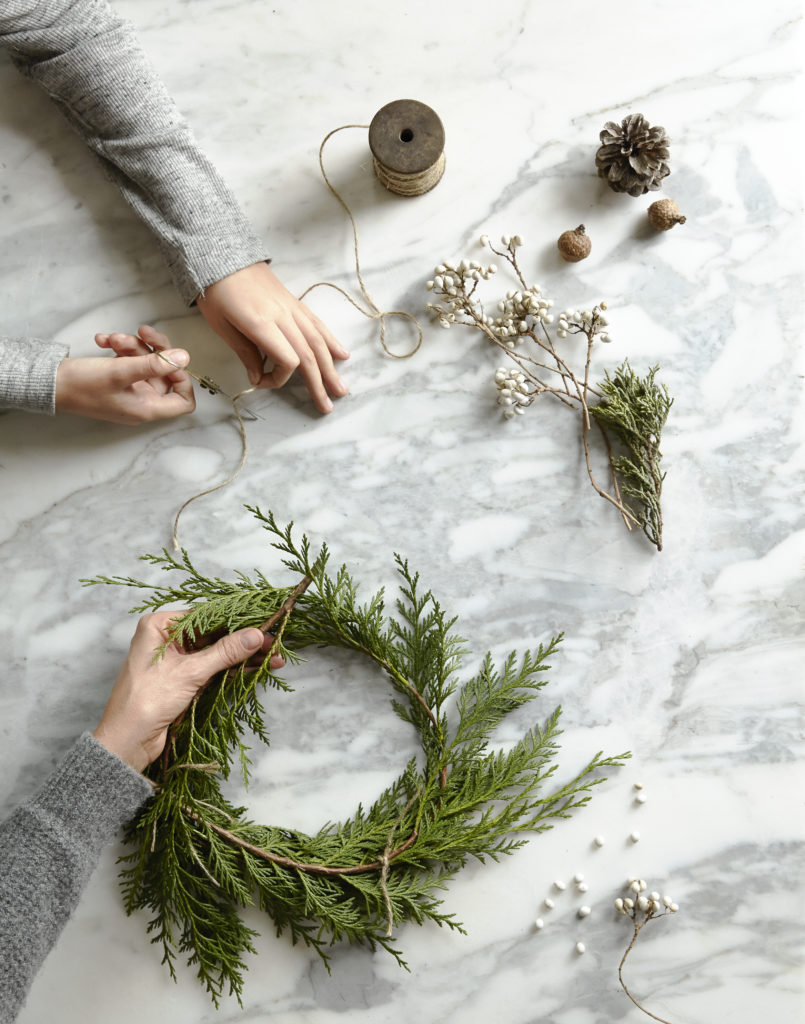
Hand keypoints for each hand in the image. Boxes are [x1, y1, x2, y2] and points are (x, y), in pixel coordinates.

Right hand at [55, 325, 194, 423]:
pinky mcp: (117, 379)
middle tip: (142, 332)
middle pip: (165, 373)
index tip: (171, 361)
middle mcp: (142, 401)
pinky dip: (119, 348)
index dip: (183, 379)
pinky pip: (128, 361)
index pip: (183, 401)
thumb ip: (154, 364)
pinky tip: (103, 340)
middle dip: (153, 350)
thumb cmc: (81, 385)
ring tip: (112, 338)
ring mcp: (130, 390)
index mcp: (147, 408)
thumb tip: (184, 357)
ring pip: (145, 362)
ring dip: (131, 345)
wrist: (48, 383)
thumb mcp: (120, 371)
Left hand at [93, 611, 284, 771]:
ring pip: (217, 652)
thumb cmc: (146, 701)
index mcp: (159, 626)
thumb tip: (256, 635)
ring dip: (244, 655)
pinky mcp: (183, 678)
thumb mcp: (190, 672)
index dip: (237, 619)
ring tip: (274, 657)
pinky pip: (214, 668)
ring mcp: (176, 659)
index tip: (265, 620)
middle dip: (245, 640)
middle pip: (214, 634)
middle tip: (275, 642)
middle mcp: (167, 639)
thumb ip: (225, 652)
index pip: (206, 616)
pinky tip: (257, 667)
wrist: (127, 742)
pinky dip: (234, 668)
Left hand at [197, 262, 349, 413]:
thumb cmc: (216, 291)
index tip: (262, 382)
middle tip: (328, 406)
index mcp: (262, 324)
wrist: (222, 255)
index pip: (288, 360)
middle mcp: (283, 316)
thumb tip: (259, 378)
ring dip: (331, 367)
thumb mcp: (223, 326)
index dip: (280, 378)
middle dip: (319, 383)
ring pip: (318, 341)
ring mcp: (291, 308)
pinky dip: (331, 340)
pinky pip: (316, 324)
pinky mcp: (294, 302)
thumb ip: (245, 353)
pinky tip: (342, 354)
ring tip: (341, 388)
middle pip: (309, 355)